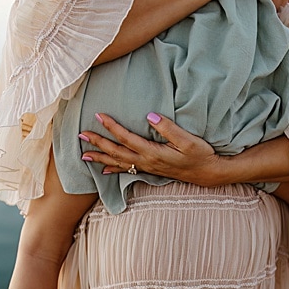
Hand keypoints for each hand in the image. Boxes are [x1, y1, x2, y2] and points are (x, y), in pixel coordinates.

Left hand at [79, 112, 224, 186]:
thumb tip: (149, 116)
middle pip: (116, 152)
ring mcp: (147, 167)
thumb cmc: (200, 154)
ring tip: (83, 155)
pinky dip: (113, 169)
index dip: (111, 127)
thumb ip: (168, 128)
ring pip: (118, 162)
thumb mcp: (188, 140)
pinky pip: (126, 170)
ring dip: (100, 158)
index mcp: (153, 152)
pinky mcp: (150, 170)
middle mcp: (146, 161)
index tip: (98, 115)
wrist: (208, 173)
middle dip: (98, 143)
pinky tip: (104, 170)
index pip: (126, 138)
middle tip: (81, 135)